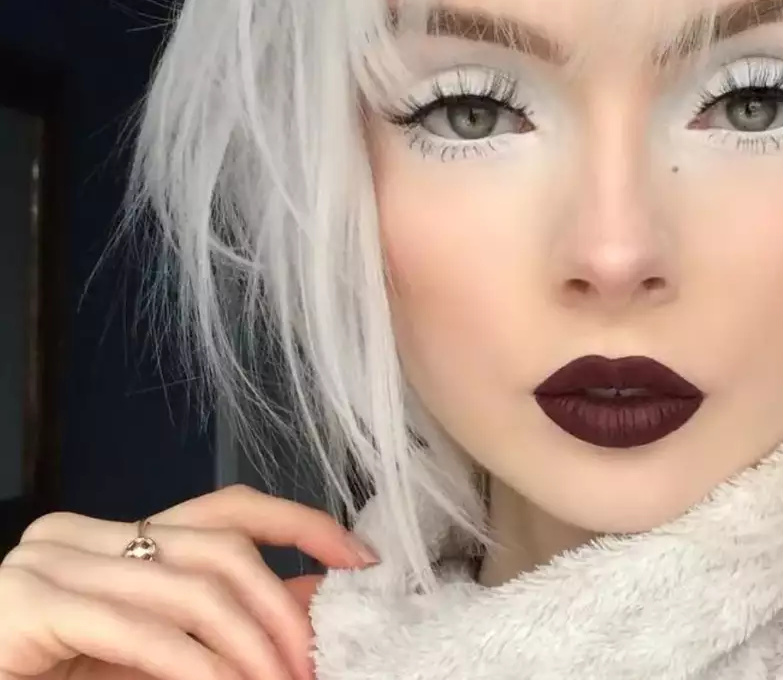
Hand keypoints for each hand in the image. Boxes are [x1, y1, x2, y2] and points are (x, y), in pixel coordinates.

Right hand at [0, 485, 375, 679]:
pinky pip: (142, 634)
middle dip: (281, 609)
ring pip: (192, 590)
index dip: (303, 526)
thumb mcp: (155, 654)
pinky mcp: (28, 605)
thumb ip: (223, 627)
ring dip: (251, 647)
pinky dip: (197, 669)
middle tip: (313, 663)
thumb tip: (313, 601)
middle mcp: (81, 533)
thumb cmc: (53, 678)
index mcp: (114, 535)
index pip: (229, 509)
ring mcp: (50, 563)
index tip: (361, 560)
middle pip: (221, 548)